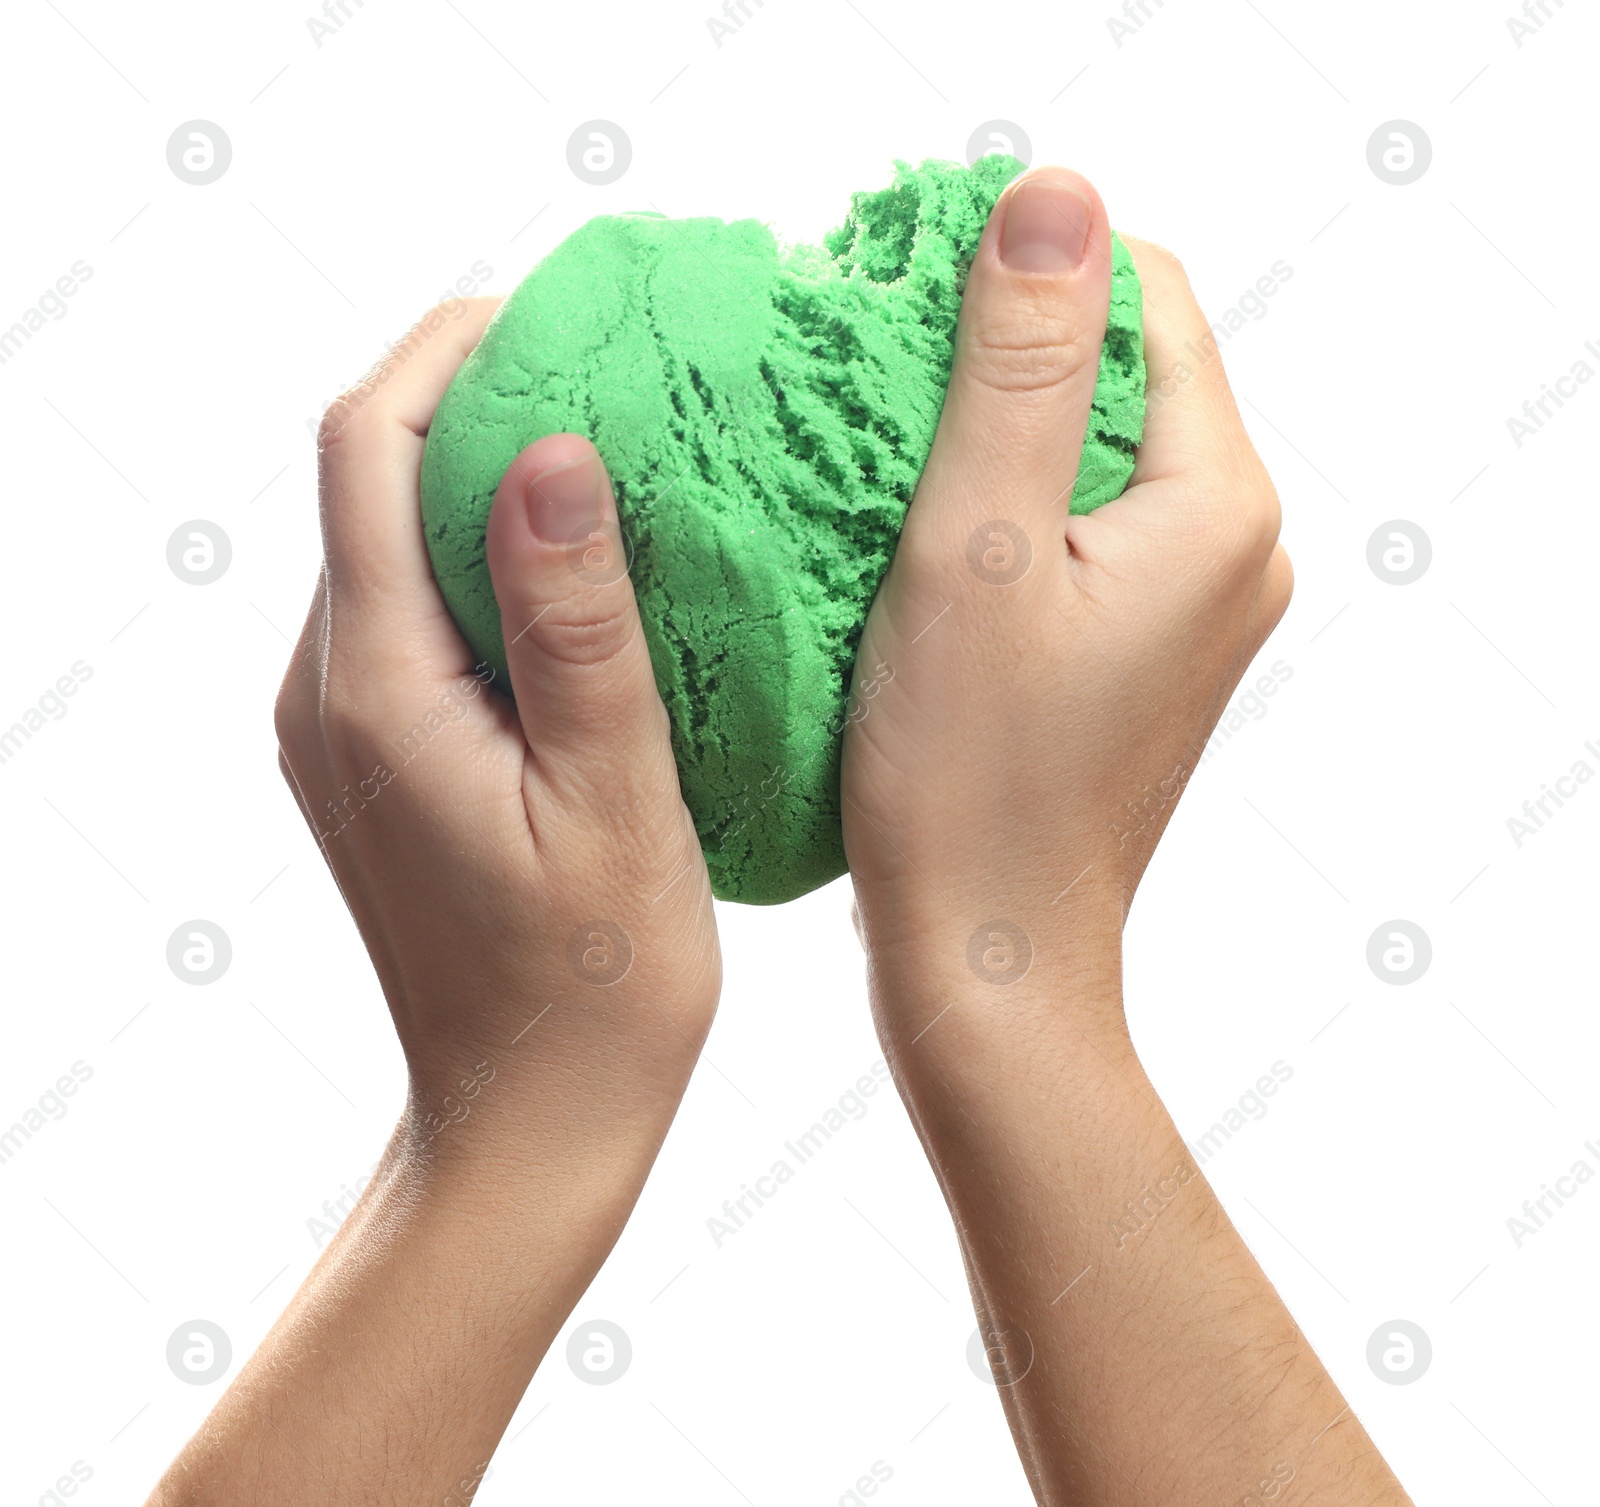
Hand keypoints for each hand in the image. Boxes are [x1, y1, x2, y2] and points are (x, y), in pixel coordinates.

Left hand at [276, 301, 718, 1145]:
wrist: (528, 1119)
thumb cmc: (593, 988)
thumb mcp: (610, 799)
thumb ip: (572, 624)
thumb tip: (548, 450)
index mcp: (376, 688)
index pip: (367, 448)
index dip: (449, 350)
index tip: (559, 312)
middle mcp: (329, 690)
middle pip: (368, 477)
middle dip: (474, 395)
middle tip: (612, 367)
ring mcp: (345, 724)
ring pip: (392, 540)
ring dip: (486, 478)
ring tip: (616, 454)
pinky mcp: (380, 754)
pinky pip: (416, 610)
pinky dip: (489, 560)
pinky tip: (586, 574)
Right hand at [839, 169, 1407, 1505]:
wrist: (988, 958)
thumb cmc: (967, 779)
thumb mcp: (973, 548)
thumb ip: (1017, 365)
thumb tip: (1053, 197)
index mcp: (1217, 504)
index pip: (1144, 299)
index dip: (1025, 267)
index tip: (902, 286)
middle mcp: (1234, 546)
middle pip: (1121, 372)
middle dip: (1001, 350)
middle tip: (872, 372)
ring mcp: (1193, 604)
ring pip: (1089, 452)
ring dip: (991, 431)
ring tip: (879, 450)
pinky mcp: (1141, 649)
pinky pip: (1075, 528)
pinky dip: (1001, 506)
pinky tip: (914, 531)